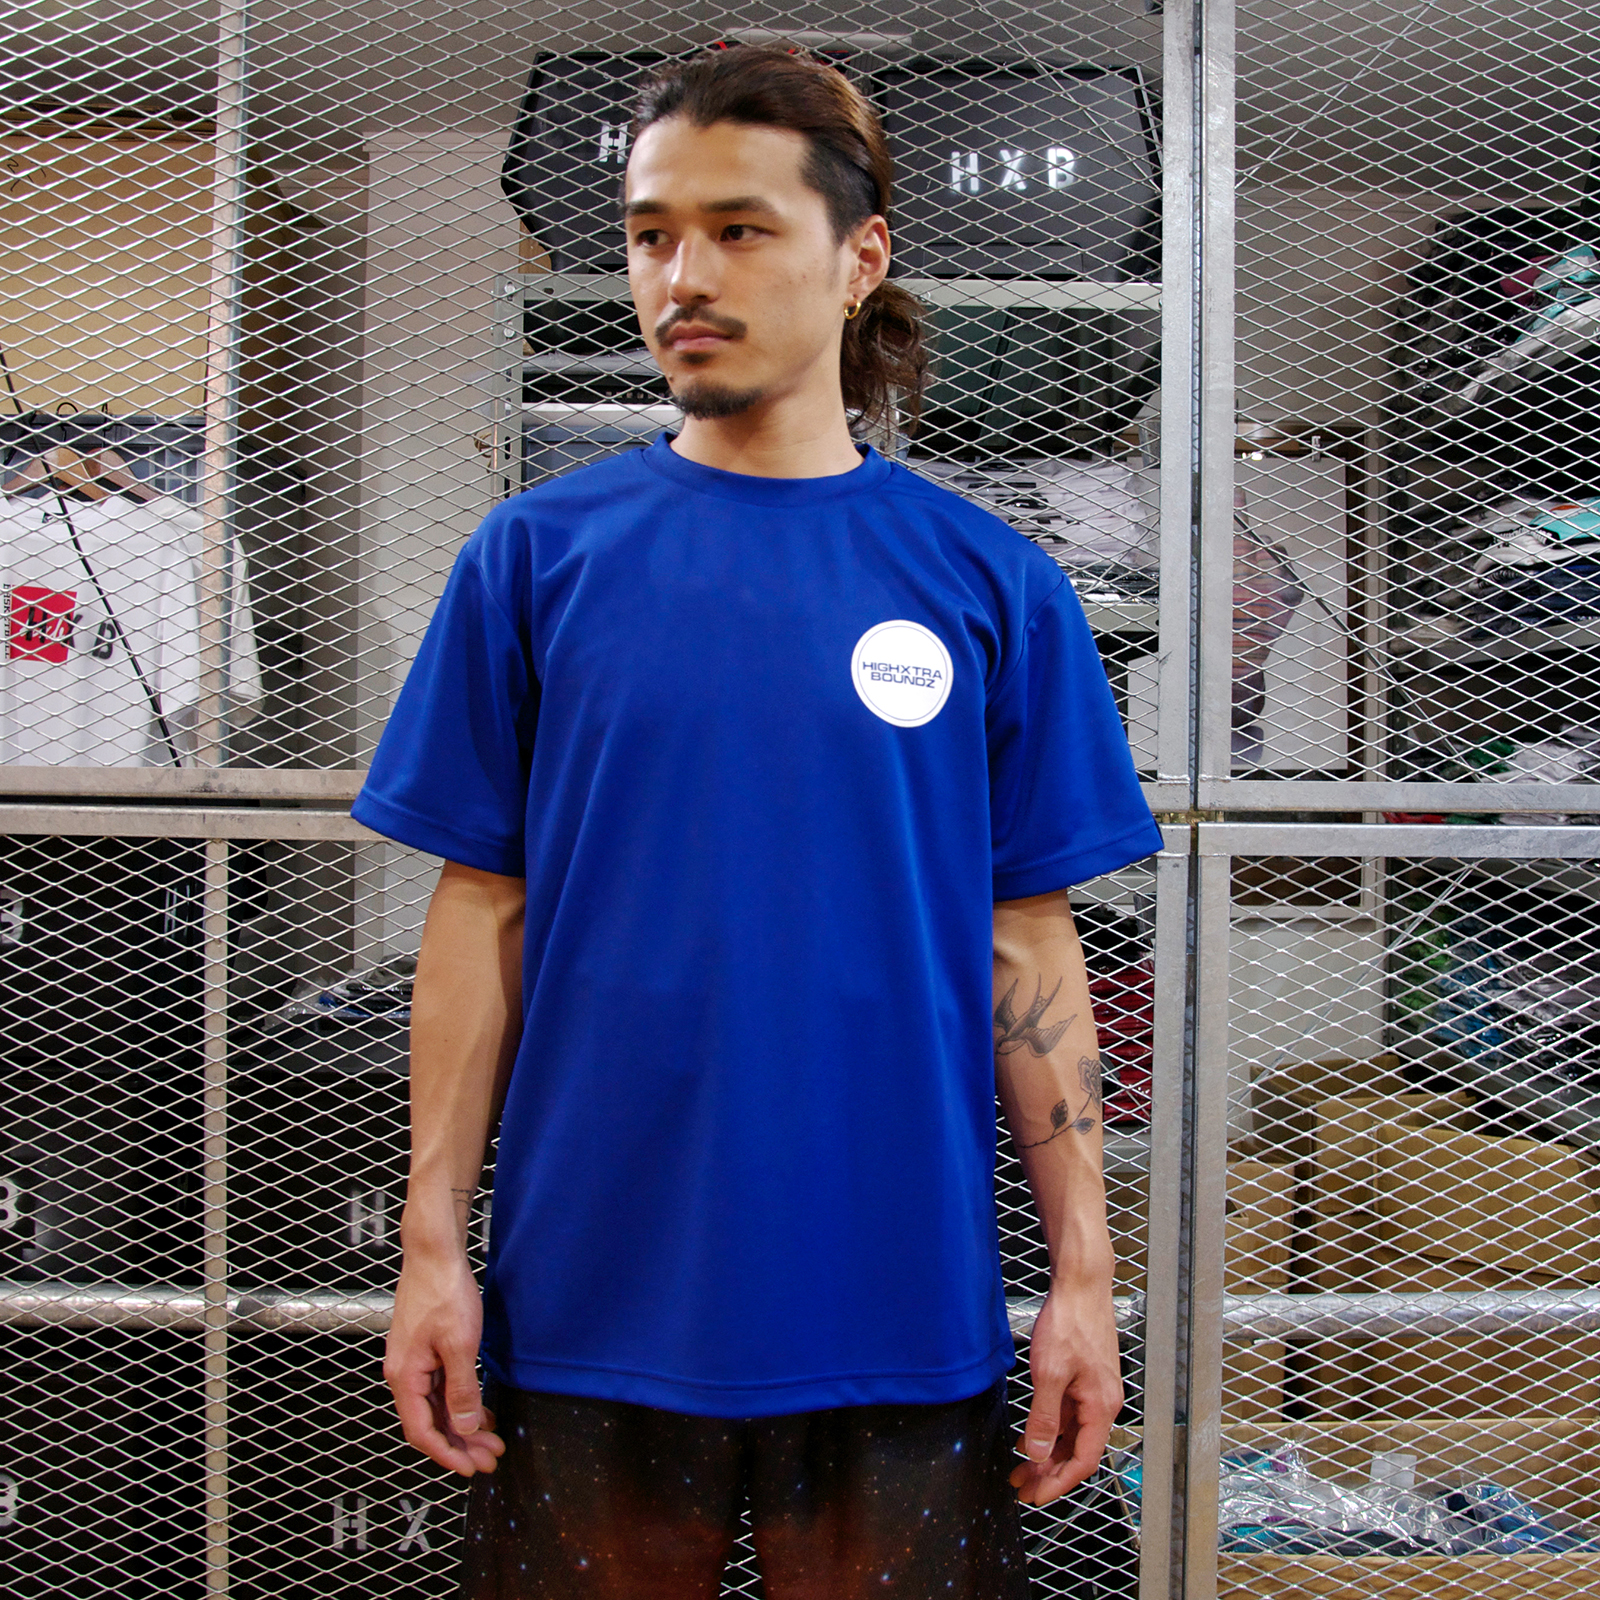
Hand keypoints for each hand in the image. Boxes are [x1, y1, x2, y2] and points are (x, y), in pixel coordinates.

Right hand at [384, 1245, 505, 1476]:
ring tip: (492, 1440)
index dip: (447, 1454)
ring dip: (463, 1425)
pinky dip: (460, 1402)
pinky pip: (441, 1388)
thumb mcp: (459, 1344)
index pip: (422, 1431)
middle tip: (491, 1459)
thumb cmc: (444, 1292)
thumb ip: (461, 1389)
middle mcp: (404, 1374)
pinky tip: (481, 1411)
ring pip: (438, 1406)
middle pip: (431, 1422)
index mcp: (406, 1377)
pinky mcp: (425, 1350)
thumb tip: (463, 1426)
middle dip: (461, 1444)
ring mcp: (414, 1362)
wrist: (434, 1254)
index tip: (471, 1469)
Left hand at [1008, 1281, 1122, 1505]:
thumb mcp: (1049, 1373)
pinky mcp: (1085, 1378)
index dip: (1058, 1482)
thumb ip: (1043, 1417)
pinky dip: (1050, 1428)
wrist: (1081, 1285)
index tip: (1035, 1494)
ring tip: (1020, 1467)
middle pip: (1077, 1450)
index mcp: (1101, 1406)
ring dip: (1047, 1452)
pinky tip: (1030, 1435)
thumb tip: (1036, 1454)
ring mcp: (1095, 1390)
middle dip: (1048, 1471)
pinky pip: (1068, 1414)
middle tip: (1021, 1486)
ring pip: (1071, 1434)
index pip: (1083, 1460)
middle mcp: (1103, 1402)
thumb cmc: (1070, 1322)